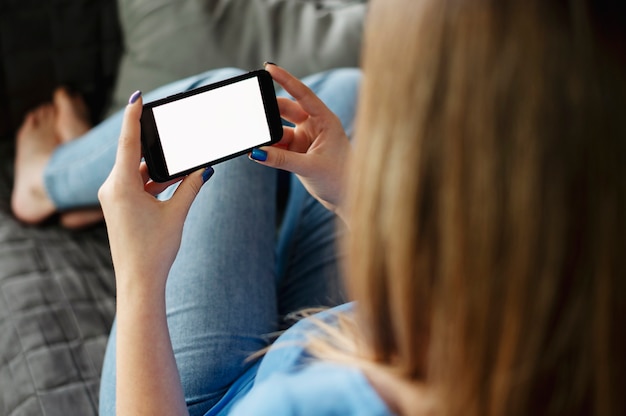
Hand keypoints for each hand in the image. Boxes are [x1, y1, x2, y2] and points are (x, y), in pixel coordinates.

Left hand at [98, 92, 211, 292]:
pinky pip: (135, 185)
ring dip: (158, 169)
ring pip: (137, 172)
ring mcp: (113, 198)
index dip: (134, 117)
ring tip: (183, 163)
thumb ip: (190, 186)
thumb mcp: (177, 213)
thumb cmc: (155, 249)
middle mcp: (111, 188)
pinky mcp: (118, 207)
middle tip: (173, 129)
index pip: (128, 142)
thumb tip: (204, 168)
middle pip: (135, 156)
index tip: (138, 97)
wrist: (138, 281)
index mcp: (121, 185)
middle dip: (156, 146)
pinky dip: (152, 182)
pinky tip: (173, 182)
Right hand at [251, 64, 350, 215]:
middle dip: (268, 110)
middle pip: (286, 109)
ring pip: (278, 129)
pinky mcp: (297, 151)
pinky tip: (256, 151)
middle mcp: (315, 125)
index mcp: (326, 120)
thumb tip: (256, 152)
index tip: (268, 67)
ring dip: (266, 133)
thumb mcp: (310, 167)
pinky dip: (267, 147)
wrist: (346, 199)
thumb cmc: (340, 179)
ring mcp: (304, 138)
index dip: (286, 80)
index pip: (303, 94)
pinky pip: (277, 145)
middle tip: (250, 109)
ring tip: (252, 138)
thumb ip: (282, 160)